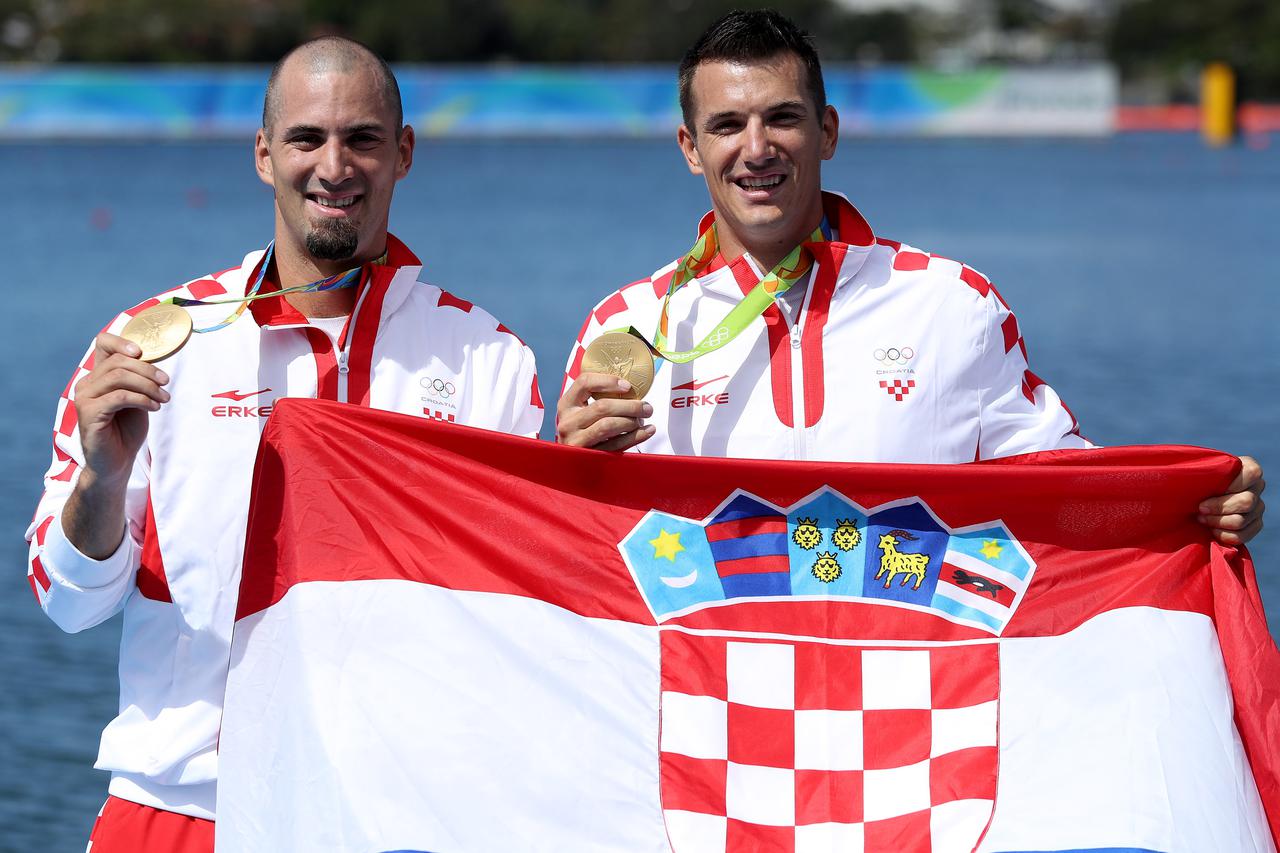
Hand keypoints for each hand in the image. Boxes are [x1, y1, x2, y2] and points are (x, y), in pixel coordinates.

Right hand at [73, 331, 169, 488]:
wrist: (116, 462)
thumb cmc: (126, 430)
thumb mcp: (137, 398)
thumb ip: (139, 379)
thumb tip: (155, 360)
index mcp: (97, 376)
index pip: (103, 343)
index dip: (123, 342)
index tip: (144, 353)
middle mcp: (86, 383)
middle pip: (118, 361)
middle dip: (148, 370)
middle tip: (166, 383)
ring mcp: (84, 398)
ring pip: (119, 377)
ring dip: (148, 386)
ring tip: (163, 398)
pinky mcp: (89, 414)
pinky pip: (119, 397)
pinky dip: (142, 399)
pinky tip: (154, 407)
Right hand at [556, 372, 655, 451]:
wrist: (574, 463)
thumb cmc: (583, 431)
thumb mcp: (582, 412)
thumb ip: (599, 399)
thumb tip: (631, 389)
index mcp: (567, 404)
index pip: (584, 383)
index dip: (608, 381)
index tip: (628, 386)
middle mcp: (568, 422)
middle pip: (602, 407)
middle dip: (629, 406)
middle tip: (646, 407)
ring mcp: (576, 440)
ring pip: (608, 425)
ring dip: (631, 421)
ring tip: (643, 419)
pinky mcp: (588, 456)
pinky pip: (615, 445)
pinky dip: (635, 437)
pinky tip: (646, 431)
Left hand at [1198, 455, 1264, 544]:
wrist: (1193, 499)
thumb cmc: (1193, 480)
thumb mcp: (1197, 470)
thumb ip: (1202, 468)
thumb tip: (1194, 471)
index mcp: (1248, 468)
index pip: (1252, 473)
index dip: (1231, 484)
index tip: (1208, 490)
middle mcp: (1257, 487)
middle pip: (1246, 502)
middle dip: (1218, 507)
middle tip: (1200, 508)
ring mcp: (1257, 508)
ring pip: (1241, 521)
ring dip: (1216, 522)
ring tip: (1201, 518)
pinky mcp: (1254, 525)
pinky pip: (1242, 536)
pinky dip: (1223, 535)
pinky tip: (1211, 530)